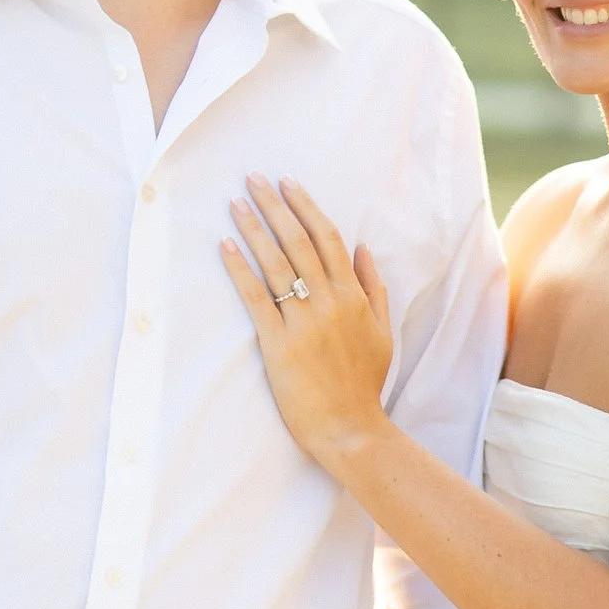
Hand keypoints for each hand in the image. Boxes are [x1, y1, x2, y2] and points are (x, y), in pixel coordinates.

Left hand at [221, 177, 393, 474]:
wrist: (352, 429)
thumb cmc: (365, 384)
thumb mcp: (383, 332)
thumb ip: (374, 288)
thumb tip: (363, 248)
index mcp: (354, 297)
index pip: (328, 238)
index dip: (306, 207)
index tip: (288, 183)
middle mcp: (329, 303)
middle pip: (298, 242)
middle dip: (275, 206)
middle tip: (254, 178)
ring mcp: (303, 323)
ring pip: (276, 264)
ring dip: (254, 228)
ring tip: (236, 203)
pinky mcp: (278, 345)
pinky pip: (256, 298)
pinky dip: (240, 269)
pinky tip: (225, 245)